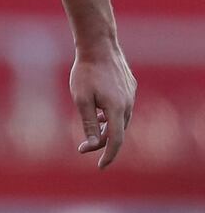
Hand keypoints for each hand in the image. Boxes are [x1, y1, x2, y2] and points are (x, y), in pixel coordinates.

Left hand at [70, 44, 135, 168]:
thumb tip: (92, 144)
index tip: (99, 166)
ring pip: (120, 119)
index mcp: (117, 109)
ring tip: (92, 128)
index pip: (115, 141)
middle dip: (102, 141)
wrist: (98, 46)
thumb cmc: (86, 72)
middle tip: (83, 146)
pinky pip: (122, 107)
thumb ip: (88, 123)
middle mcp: (128, 104)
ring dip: (107, 128)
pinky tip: (100, 112)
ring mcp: (131, 95)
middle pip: (118, 131)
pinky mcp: (130, 87)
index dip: (108, 155)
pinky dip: (111, 115)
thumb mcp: (81, 99)